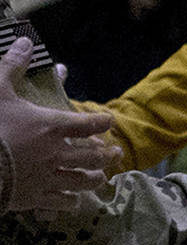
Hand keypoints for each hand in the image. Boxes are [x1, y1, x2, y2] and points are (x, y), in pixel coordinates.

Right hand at [0, 37, 119, 211]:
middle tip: (116, 153)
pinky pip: (59, 202)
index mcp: (52, 126)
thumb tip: (25, 41)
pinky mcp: (33, 199)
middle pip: (92, 155)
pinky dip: (69, 202)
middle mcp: (56, 153)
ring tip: (102, 177)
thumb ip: (12, 66)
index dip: (102, 121)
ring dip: (94, 178)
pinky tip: (73, 202)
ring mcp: (47, 178)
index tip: (109, 120)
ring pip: (81, 180)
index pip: (89, 123)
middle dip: (107, 154)